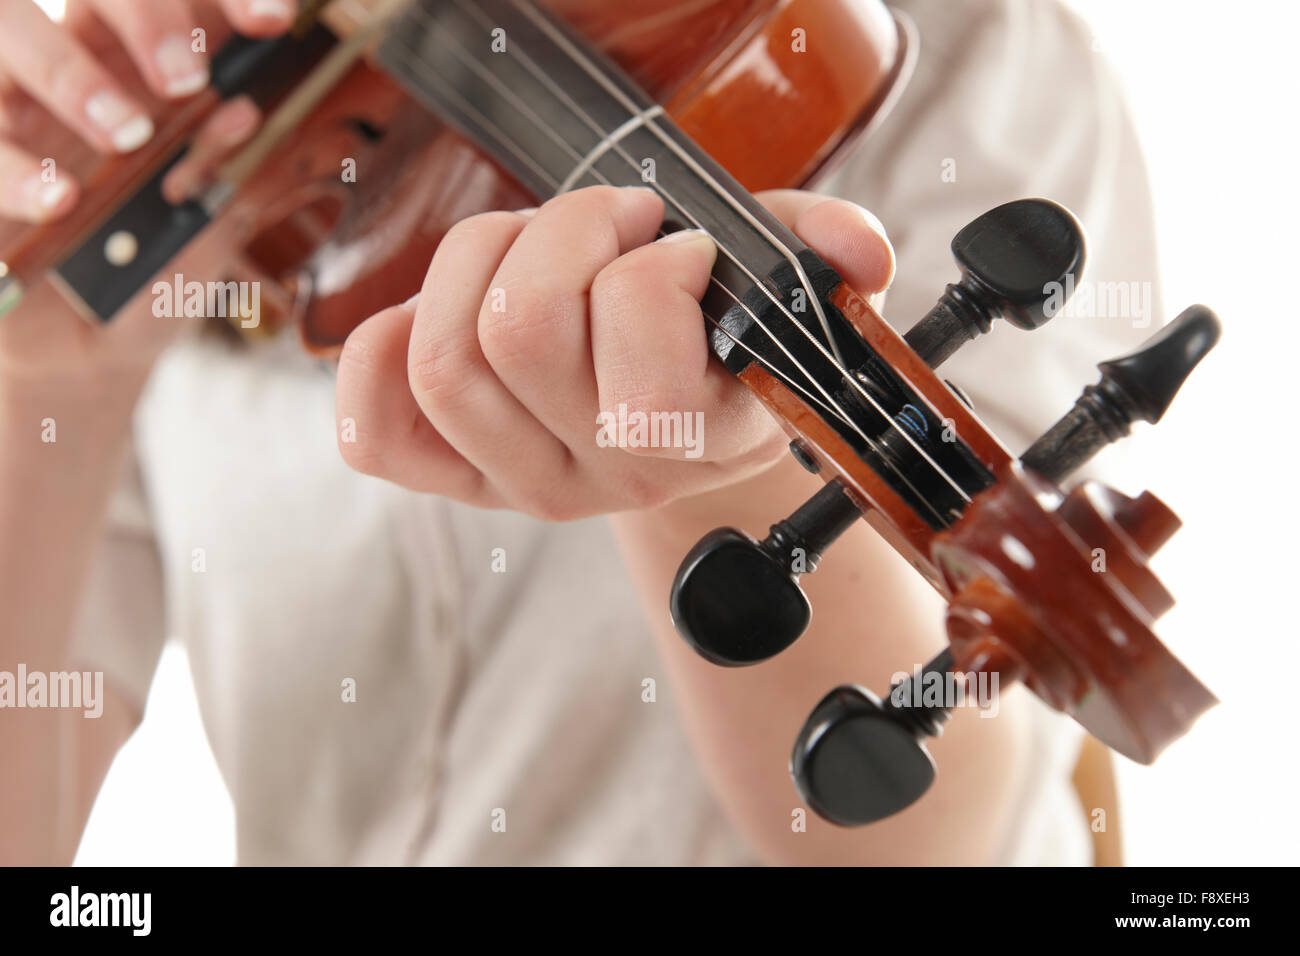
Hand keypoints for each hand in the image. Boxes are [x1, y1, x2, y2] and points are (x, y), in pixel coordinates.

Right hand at [0, 0, 294, 385]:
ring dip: (75, 79)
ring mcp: (11, 112)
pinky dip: (22, 173)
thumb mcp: (199, 228)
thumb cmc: (149, 271)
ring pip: (13, 40)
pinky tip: (66, 199)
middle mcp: (68, 72)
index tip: (273, 22)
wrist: (90, 348)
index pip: (172, 3)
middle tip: (189, 77)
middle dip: (146, 15)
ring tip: (129, 134)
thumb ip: (217, 173)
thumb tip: (242, 112)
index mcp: (136, 71)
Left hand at [335, 185, 893, 519]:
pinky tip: (446, 307)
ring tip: (539, 249)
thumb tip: (857, 252)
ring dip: (482, 256)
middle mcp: (597, 477)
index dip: (653, 264)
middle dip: (565, 229)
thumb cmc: (722, 345)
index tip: (688, 250)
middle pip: (518, 329)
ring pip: (442, 354)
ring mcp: (515, 482)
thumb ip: (820, 255)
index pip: (636, 344)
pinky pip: (373, 427)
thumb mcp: (779, 294)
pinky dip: (383, 344)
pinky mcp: (450, 475)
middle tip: (613, 225)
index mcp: (689, 440)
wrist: (683, 421)